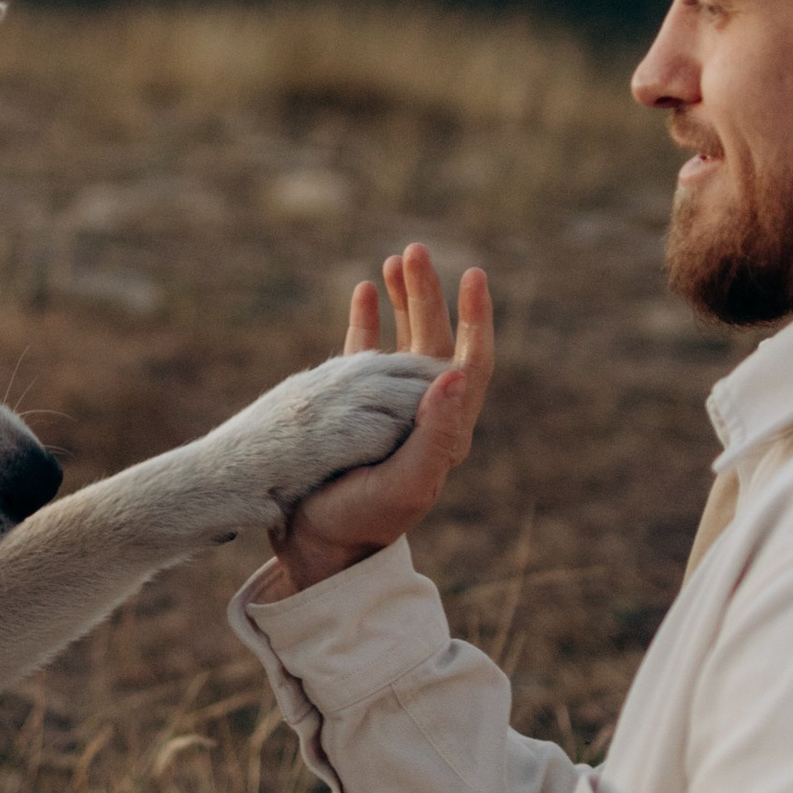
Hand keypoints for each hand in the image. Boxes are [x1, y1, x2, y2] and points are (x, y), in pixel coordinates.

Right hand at [265, 245, 492, 592]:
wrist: (316, 542)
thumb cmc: (365, 519)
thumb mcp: (408, 482)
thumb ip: (435, 432)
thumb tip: (455, 372)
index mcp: (446, 430)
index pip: (472, 363)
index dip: (476, 319)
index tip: (473, 274)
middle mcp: (423, 415)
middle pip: (436, 341)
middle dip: (429, 295)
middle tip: (414, 250)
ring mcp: (389, 409)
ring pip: (404, 341)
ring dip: (402, 301)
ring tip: (394, 259)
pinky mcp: (354, 409)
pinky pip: (367, 355)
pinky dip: (367, 322)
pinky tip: (363, 291)